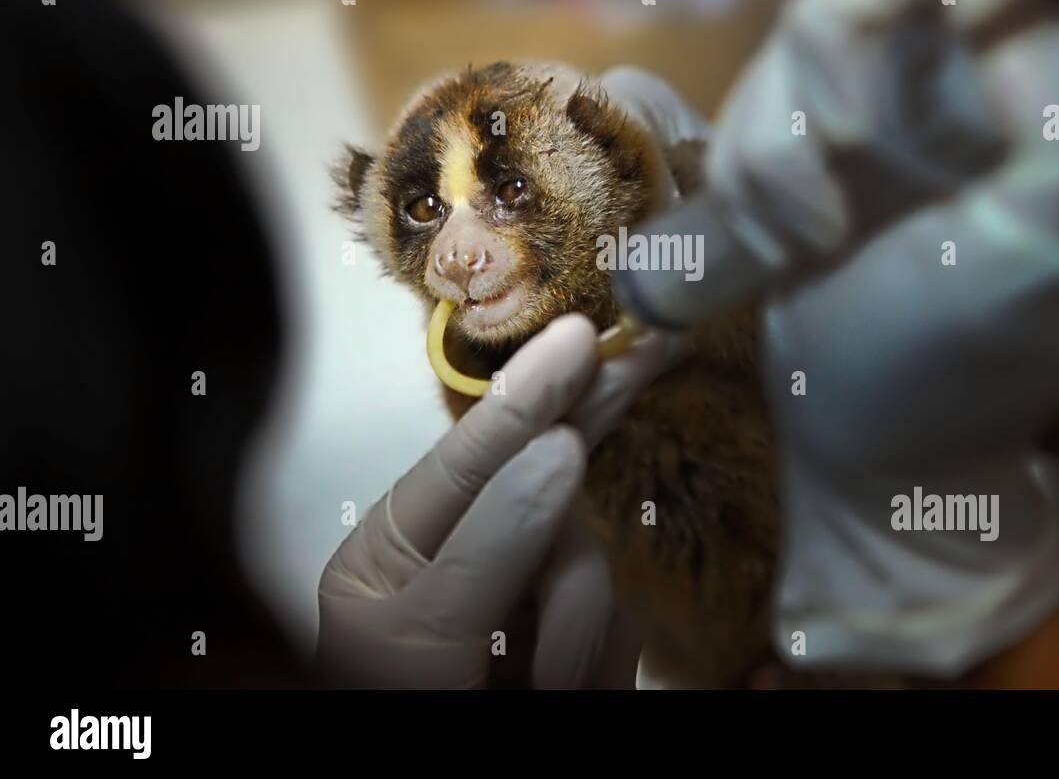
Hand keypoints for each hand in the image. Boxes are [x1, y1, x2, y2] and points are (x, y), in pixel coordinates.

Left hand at [317, 314, 688, 687]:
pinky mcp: (573, 639)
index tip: (584, 336)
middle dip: (592, 417)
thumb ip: (491, 543)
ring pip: (592, 559)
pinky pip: (616, 617)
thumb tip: (562, 450)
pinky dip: (597, 658)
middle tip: (651, 348)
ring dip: (576, 625)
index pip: (472, 452)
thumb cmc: (395, 713)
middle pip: (544, 475)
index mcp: (401, 542)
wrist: (442, 777)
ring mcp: (526, 594)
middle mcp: (469, 552)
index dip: (530, 392)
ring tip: (534, 690)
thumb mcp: (422, 639)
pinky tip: (556, 691)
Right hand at [707, 0, 1058, 675]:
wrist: (863, 442)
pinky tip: (780, 242)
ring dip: (784, 130)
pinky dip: (749, 163)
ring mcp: (917, 85)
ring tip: (806, 235)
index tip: (970, 9)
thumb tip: (1005, 30)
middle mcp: (1019, 63)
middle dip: (858, 40)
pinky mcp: (832, 117)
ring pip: (825, 6)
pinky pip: (763, 77)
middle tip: (848, 145)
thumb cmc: (971, 367)